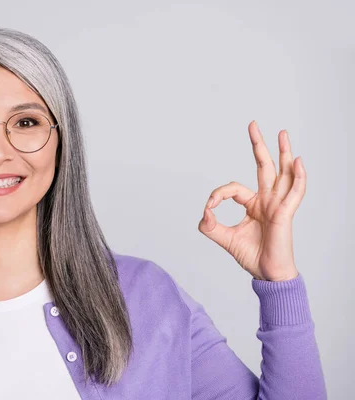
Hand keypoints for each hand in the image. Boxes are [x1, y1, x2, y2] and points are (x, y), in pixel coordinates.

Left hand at [197, 121, 305, 281]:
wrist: (266, 273)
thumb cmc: (252, 255)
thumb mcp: (224, 238)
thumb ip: (210, 226)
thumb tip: (204, 212)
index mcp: (254, 204)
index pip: (233, 188)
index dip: (218, 195)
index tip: (208, 208)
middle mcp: (267, 200)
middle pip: (265, 167)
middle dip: (258, 145)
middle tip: (252, 124)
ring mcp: (278, 205)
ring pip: (283, 173)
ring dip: (283, 152)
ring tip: (282, 132)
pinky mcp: (286, 213)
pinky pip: (295, 192)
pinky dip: (298, 176)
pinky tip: (297, 160)